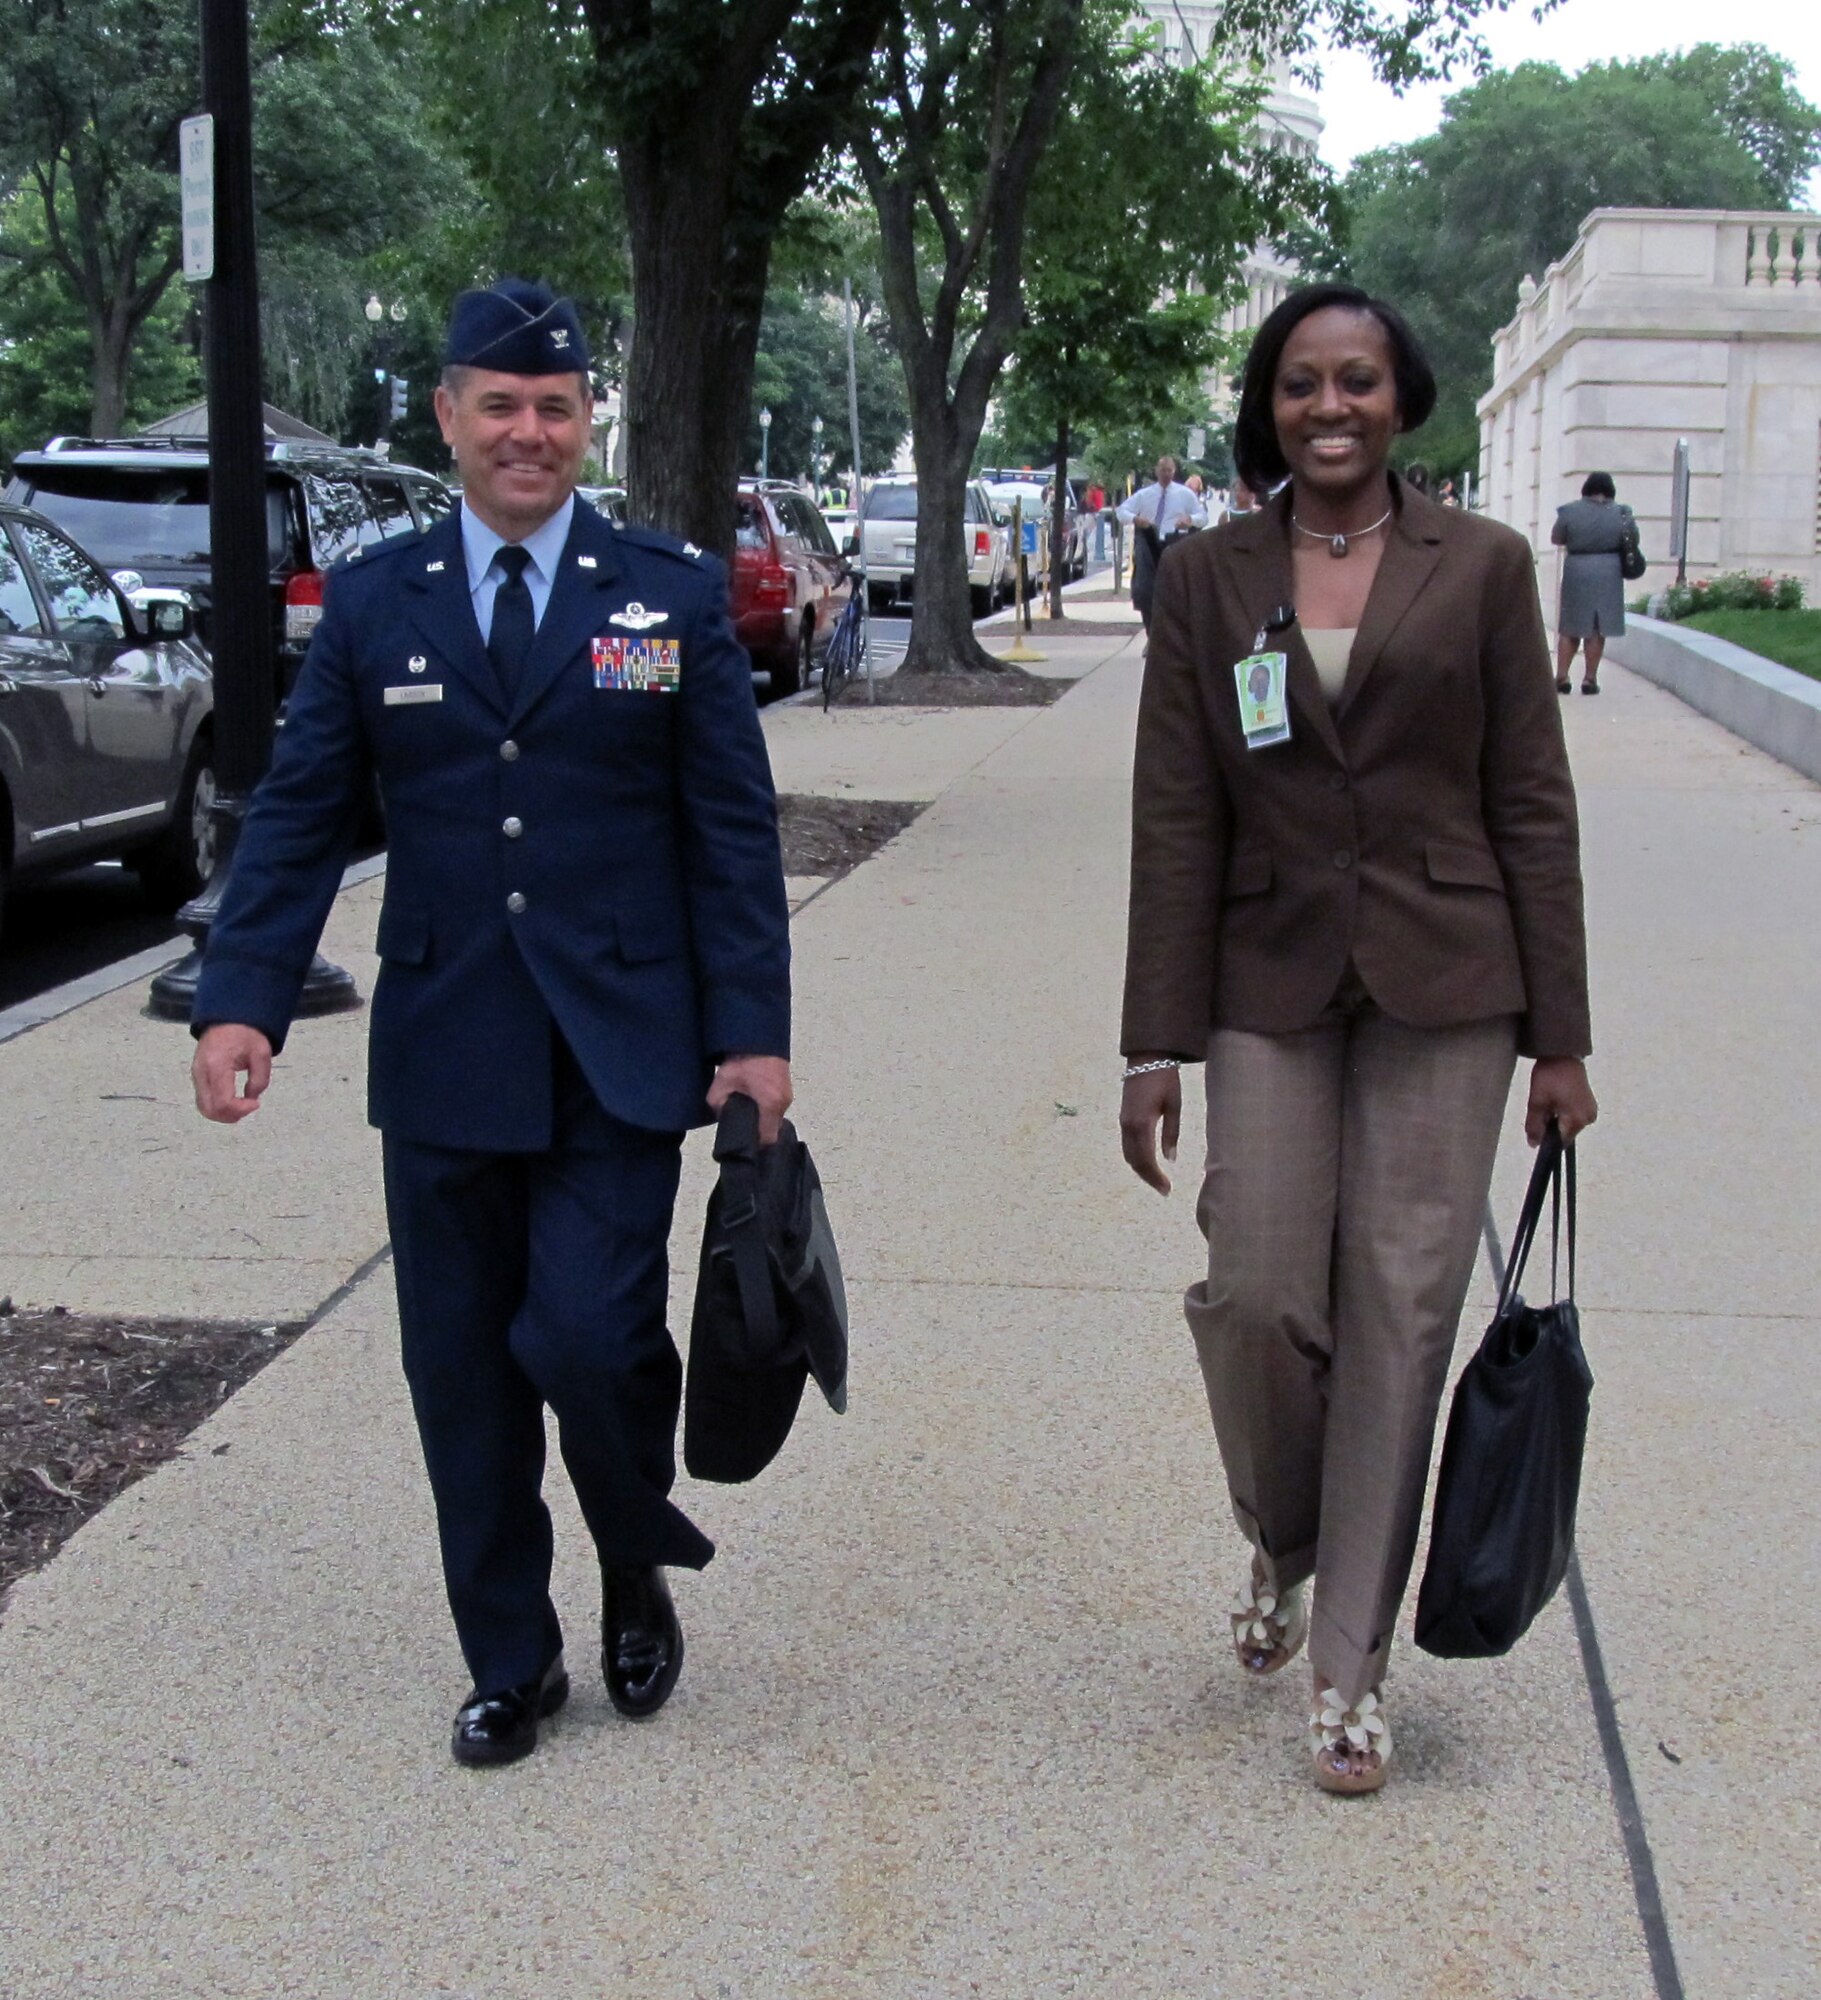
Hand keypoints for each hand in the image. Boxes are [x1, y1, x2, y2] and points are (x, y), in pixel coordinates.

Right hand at [192, 1023, 273, 1123]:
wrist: (227, 1016)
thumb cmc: (246, 1032)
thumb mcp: (261, 1054)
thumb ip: (259, 1080)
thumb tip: (252, 1099)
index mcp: (217, 1066)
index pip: (222, 1102)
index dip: (240, 1110)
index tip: (255, 1104)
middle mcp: (201, 1072)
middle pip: (209, 1109)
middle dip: (231, 1115)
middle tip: (249, 1107)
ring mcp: (196, 1074)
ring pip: (203, 1107)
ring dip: (223, 1113)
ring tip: (242, 1106)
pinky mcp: (196, 1075)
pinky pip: (203, 1099)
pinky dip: (217, 1106)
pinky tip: (233, 1101)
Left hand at [708, 1055, 792, 1144]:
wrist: (757, 1036)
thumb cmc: (742, 1059)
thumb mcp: (722, 1083)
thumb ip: (718, 1105)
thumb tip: (721, 1115)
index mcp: (771, 1105)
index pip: (768, 1139)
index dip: (755, 1144)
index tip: (744, 1144)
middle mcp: (783, 1102)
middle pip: (772, 1129)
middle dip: (757, 1130)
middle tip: (741, 1127)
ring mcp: (788, 1094)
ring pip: (775, 1117)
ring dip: (762, 1117)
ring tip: (746, 1112)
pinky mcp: (787, 1086)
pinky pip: (777, 1105)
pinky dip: (766, 1106)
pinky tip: (754, 1100)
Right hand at [1119, 1062, 1180, 1194]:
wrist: (1147, 1057)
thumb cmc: (1165, 1079)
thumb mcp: (1174, 1106)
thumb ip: (1171, 1134)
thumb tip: (1170, 1159)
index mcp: (1142, 1123)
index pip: (1146, 1159)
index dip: (1155, 1177)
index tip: (1167, 1190)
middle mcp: (1128, 1126)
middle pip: (1134, 1161)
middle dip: (1148, 1177)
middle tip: (1164, 1189)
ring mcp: (1123, 1122)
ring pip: (1128, 1154)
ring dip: (1141, 1169)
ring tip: (1157, 1179)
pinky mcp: (1123, 1118)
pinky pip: (1126, 1145)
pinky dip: (1136, 1158)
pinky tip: (1148, 1162)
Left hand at [1525, 1056, 1596, 1146]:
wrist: (1563, 1053)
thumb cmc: (1549, 1077)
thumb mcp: (1537, 1103)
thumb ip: (1535, 1126)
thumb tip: (1534, 1145)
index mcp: (1577, 1120)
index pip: (1560, 1142)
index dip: (1546, 1138)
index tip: (1536, 1128)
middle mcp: (1588, 1119)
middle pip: (1564, 1133)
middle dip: (1550, 1126)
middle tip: (1542, 1107)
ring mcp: (1591, 1110)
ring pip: (1568, 1124)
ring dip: (1556, 1118)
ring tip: (1549, 1100)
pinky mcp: (1589, 1103)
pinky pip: (1573, 1115)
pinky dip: (1563, 1111)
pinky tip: (1556, 1098)